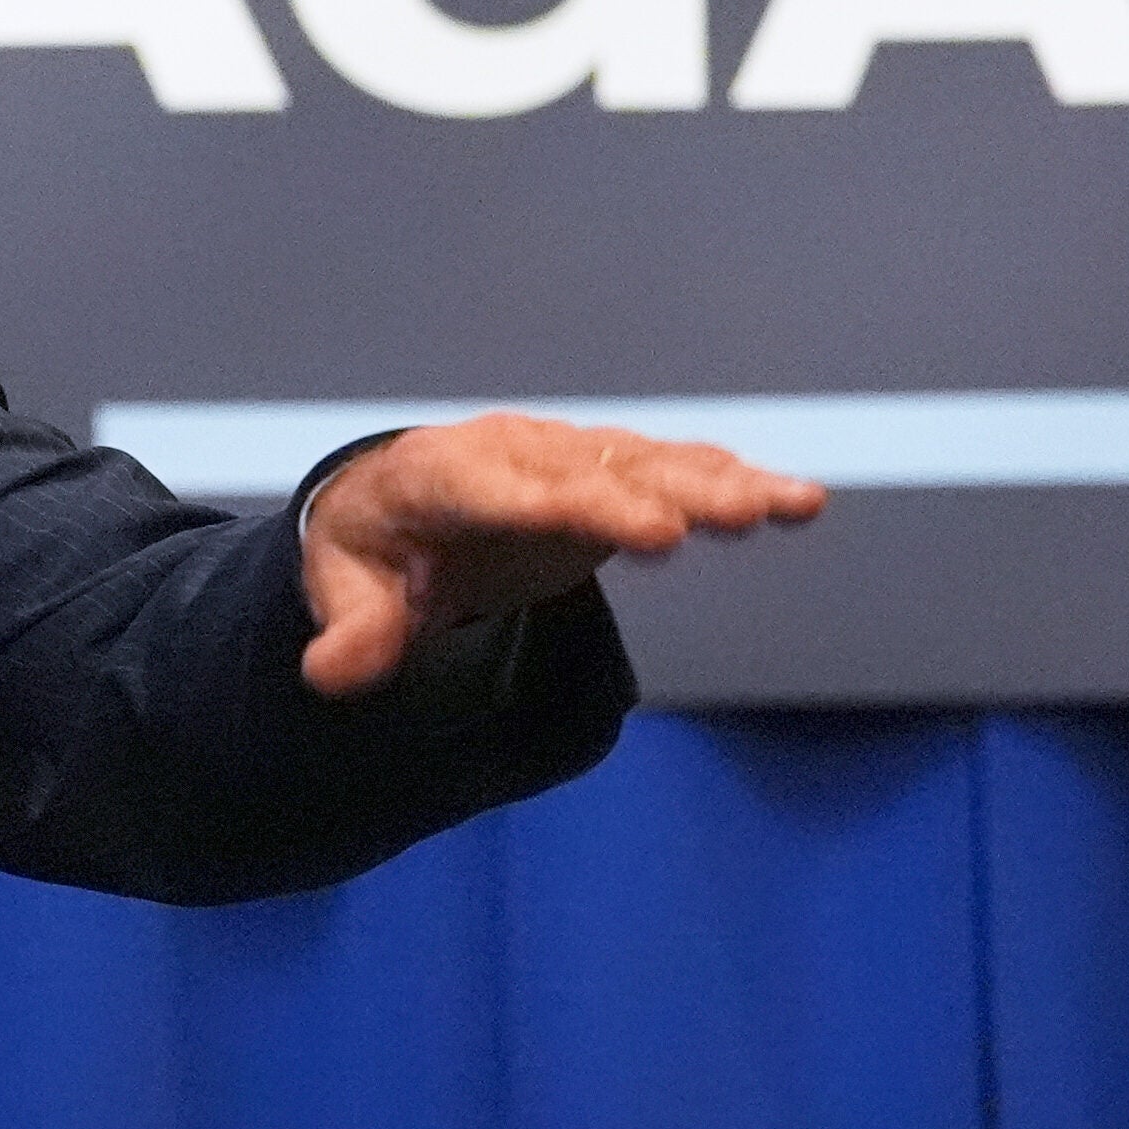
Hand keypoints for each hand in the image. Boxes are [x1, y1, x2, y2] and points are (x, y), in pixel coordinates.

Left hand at [295, 412, 824, 697]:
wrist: (397, 502)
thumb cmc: (370, 546)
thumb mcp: (343, 584)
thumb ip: (354, 629)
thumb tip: (333, 673)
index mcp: (444, 476)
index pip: (507, 493)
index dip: (573, 508)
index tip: (642, 532)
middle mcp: (517, 454)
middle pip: (597, 474)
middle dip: (665, 494)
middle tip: (728, 518)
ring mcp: (568, 460)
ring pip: (649, 466)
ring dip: (720, 484)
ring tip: (789, 505)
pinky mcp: (607, 478)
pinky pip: (673, 474)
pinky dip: (733, 483)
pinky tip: (795, 501)